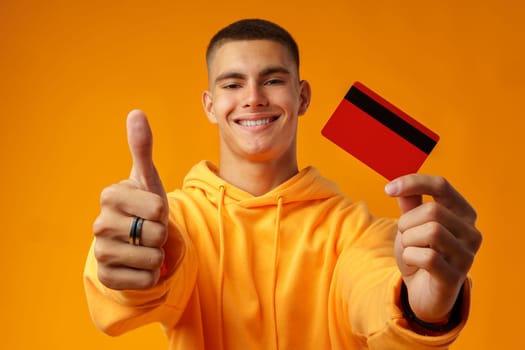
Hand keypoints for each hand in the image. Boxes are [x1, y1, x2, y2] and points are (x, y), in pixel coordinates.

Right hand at [92, 110, 169, 289]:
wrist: (136, 240)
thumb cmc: (145, 205)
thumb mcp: (148, 178)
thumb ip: (142, 147)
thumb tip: (136, 113)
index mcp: (110, 195)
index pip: (158, 207)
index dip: (163, 210)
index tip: (152, 209)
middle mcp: (100, 224)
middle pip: (157, 233)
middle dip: (162, 233)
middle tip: (150, 229)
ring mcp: (101, 252)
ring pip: (152, 258)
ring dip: (158, 254)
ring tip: (146, 245)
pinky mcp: (108, 276)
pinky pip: (146, 279)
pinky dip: (152, 274)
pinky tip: (140, 264)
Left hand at [385, 174, 481, 322]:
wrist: (425, 292)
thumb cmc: (421, 253)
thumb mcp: (413, 225)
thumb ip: (410, 203)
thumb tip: (399, 185)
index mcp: (463, 213)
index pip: (441, 186)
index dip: (413, 183)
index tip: (388, 189)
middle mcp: (471, 232)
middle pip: (432, 211)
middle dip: (407, 223)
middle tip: (406, 237)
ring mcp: (466, 256)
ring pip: (431, 232)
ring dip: (409, 240)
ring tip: (411, 250)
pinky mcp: (456, 277)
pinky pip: (427, 257)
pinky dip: (410, 258)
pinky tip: (414, 264)